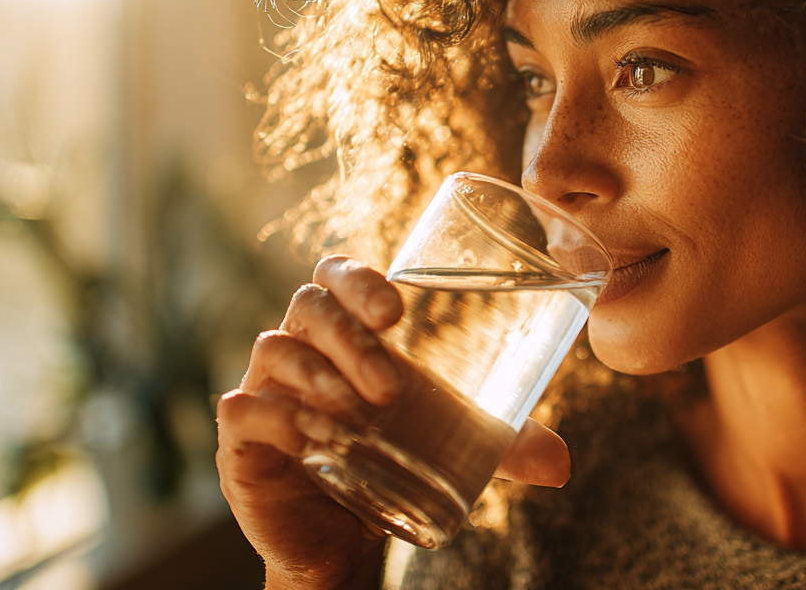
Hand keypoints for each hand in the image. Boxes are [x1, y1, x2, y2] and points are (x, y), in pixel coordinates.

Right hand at [215, 256, 571, 589]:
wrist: (346, 530)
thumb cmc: (397, 458)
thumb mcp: (456, 446)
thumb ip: (507, 446)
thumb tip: (563, 464)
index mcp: (345, 329)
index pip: (336, 275)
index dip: (358, 279)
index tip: (397, 311)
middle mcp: (298, 346)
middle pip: (308, 308)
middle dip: (350, 338)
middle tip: (393, 385)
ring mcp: (264, 388)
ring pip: (275, 351)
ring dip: (320, 375)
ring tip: (361, 412)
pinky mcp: (242, 439)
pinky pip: (245, 409)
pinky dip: (278, 416)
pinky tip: (313, 438)